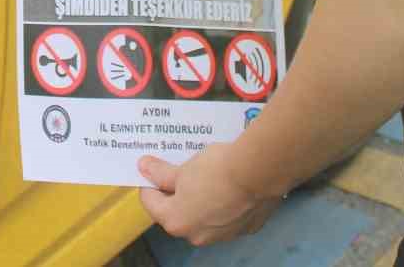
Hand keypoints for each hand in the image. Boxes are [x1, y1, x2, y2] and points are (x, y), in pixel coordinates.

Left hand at [137, 145, 280, 246]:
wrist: (259, 171)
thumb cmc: (215, 169)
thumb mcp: (183, 168)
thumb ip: (161, 173)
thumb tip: (144, 167)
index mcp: (176, 221)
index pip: (151, 202)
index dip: (150, 183)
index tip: (153, 168)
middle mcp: (198, 236)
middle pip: (178, 213)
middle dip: (177, 193)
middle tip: (182, 170)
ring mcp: (224, 235)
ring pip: (205, 216)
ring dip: (202, 200)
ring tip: (208, 175)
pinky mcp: (247, 228)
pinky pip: (229, 216)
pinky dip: (226, 204)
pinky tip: (231, 185)